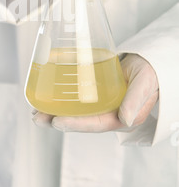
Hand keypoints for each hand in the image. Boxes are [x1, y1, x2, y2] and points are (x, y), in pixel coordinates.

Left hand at [33, 53, 158, 132]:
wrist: (149, 61)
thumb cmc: (150, 73)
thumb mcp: (145, 84)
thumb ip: (135, 100)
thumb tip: (125, 119)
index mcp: (121, 117)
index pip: (94, 124)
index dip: (74, 124)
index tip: (56, 121)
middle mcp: (108, 113)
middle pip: (79, 119)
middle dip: (57, 120)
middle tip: (37, 116)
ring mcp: (100, 103)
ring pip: (74, 109)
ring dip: (55, 110)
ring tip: (35, 108)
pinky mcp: (95, 92)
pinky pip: (76, 97)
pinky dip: (61, 96)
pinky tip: (47, 94)